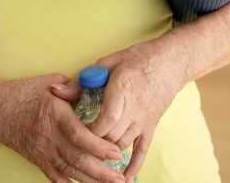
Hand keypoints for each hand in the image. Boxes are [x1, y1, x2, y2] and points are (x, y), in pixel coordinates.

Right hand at [0, 74, 126, 182]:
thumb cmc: (22, 92)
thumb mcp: (50, 81)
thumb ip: (73, 88)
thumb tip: (93, 92)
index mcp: (55, 115)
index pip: (79, 136)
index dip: (99, 146)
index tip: (116, 152)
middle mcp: (49, 136)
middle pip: (78, 158)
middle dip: (102, 171)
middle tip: (121, 178)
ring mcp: (42, 150)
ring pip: (69, 170)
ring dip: (91, 180)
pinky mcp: (36, 159)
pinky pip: (54, 176)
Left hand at [53, 44, 186, 180]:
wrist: (172, 61)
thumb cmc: (139, 58)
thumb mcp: (109, 62)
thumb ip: (83, 80)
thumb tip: (57, 91)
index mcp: (122, 90)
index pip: (106, 120)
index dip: (89, 131)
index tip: (75, 133)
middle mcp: (134, 109)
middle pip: (111, 137)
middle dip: (93, 145)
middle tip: (76, 148)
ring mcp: (144, 120)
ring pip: (122, 145)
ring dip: (106, 154)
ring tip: (91, 161)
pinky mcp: (151, 126)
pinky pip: (143, 150)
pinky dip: (134, 166)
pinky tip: (124, 178)